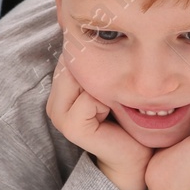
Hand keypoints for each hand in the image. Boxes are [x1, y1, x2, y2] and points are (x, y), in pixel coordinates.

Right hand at [46, 54, 152, 189]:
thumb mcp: (111, 84)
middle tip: (116, 94)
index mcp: (60, 86)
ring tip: (113, 104)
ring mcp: (58, 114)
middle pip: (75, 63)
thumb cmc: (127, 117)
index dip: (97, 57)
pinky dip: (106, 103)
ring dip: (105, 87)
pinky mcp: (70, 127)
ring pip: (81, 78)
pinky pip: (89, 100)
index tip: (117, 75)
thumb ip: (98, 63)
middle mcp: (54, 100)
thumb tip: (98, 33)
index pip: (73, 52)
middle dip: (101, 72)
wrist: (135, 157)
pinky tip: (113, 114)